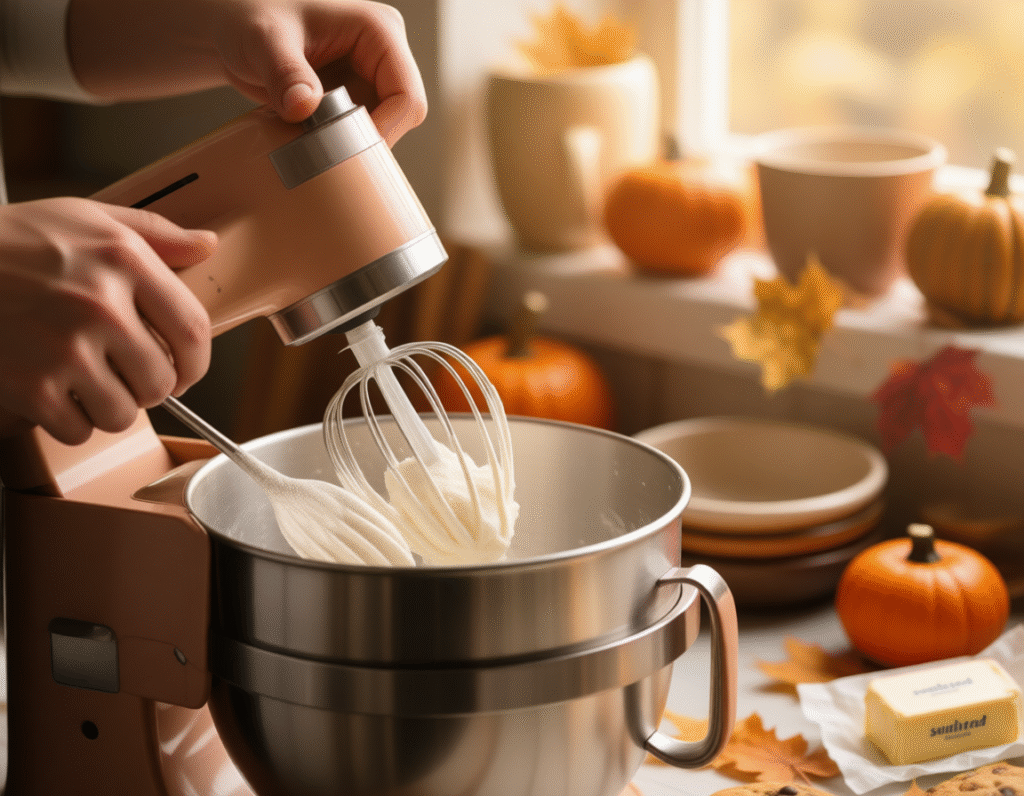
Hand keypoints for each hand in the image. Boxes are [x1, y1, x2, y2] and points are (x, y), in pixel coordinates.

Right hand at [0, 197, 215, 443]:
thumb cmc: (13, 240)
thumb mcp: (88, 218)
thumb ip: (156, 233)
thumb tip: (207, 245)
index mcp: (123, 262)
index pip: (193, 330)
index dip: (196, 361)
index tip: (185, 369)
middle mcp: (100, 306)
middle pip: (161, 382)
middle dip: (149, 387)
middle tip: (127, 376)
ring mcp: (64, 348)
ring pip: (122, 413)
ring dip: (110, 407)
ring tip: (87, 382)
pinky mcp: (29, 385)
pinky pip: (78, 430)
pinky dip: (70, 422)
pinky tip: (54, 393)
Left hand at [68, 0, 427, 144]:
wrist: (234, 32)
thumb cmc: (249, 20)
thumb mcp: (263, 42)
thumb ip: (284, 72)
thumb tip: (304, 108)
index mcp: (378, 31)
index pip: (407, 97)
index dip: (383, 130)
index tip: (343, 148)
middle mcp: (384, 54)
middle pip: (400, 118)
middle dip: (365, 139)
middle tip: (323, 149)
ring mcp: (372, 78)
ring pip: (384, 130)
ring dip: (352, 144)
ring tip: (311, 140)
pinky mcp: (358, 98)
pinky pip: (363, 133)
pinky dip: (340, 144)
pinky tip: (311, 139)